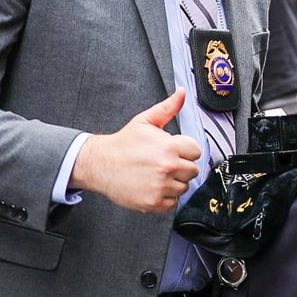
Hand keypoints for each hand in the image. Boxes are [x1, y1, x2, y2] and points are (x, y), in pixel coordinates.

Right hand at [70, 89, 201, 213]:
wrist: (100, 164)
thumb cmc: (123, 144)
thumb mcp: (145, 121)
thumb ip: (168, 107)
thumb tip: (181, 93)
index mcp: (169, 147)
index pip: (196, 151)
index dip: (185, 150)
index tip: (175, 150)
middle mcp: (167, 167)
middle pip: (192, 170)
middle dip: (181, 166)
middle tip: (165, 162)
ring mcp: (161, 186)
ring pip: (183, 187)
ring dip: (174, 182)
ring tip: (158, 173)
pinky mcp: (154, 202)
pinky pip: (173, 203)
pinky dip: (166, 197)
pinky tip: (155, 186)